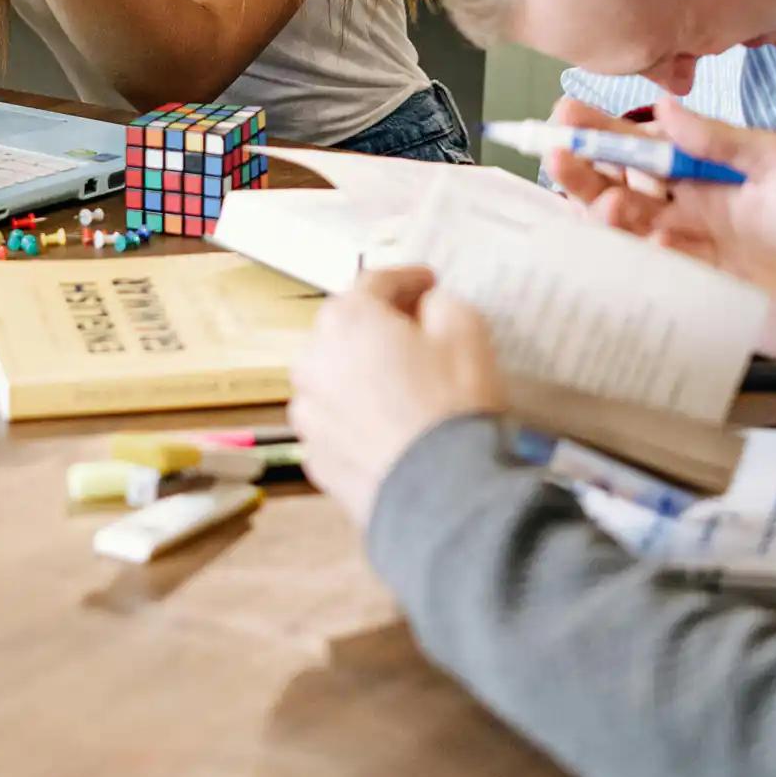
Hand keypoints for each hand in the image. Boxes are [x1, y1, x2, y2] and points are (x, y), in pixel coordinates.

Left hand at [289, 268, 506, 528]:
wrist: (441, 498)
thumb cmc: (452, 407)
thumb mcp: (466, 331)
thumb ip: (442, 304)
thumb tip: (427, 309)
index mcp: (346, 321)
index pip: (375, 282)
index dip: (407, 279)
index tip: (429, 284)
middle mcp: (313, 362)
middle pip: (345, 328)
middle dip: (378, 325)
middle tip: (417, 330)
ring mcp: (309, 416)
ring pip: (334, 378)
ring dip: (361, 372)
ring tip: (401, 383)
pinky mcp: (316, 460)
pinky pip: (336, 423)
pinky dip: (356, 417)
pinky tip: (390, 425)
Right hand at [548, 97, 775, 362]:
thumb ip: (719, 138)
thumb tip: (663, 106)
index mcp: (700, 170)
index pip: (640, 146)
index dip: (602, 131)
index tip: (567, 113)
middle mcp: (683, 207)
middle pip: (618, 185)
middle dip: (584, 169)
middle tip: (557, 152)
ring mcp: (685, 248)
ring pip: (625, 226)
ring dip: (605, 210)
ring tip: (602, 201)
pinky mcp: (693, 287)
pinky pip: (652, 269)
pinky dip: (644, 254)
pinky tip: (654, 241)